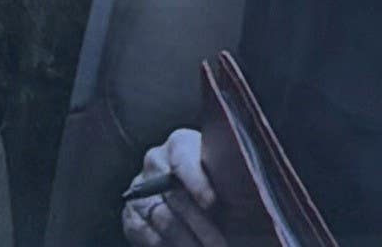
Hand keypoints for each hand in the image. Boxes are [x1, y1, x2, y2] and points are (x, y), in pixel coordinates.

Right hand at [125, 127, 229, 246]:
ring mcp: (140, 190)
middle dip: (202, 226)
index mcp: (179, 144)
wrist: (179, 188)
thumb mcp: (219, 170)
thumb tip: (249, 200)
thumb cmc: (212, 179)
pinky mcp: (131, 216)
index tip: (212, 202)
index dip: (198, 182)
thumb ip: (227, 178)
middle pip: (177, 196)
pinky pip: (148, 236)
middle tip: (220, 244)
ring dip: (188, 242)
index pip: (184, 161)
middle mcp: (155, 162)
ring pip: (164, 220)